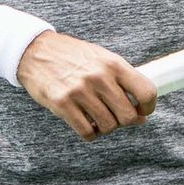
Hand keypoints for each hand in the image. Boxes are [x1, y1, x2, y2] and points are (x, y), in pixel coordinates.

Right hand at [16, 32, 157, 141]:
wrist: (35, 51)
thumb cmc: (72, 56)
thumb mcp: (101, 59)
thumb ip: (122, 82)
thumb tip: (141, 115)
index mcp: (113, 63)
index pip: (146, 92)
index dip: (148, 107)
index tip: (142, 111)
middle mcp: (99, 77)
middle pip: (128, 116)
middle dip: (124, 121)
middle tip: (114, 115)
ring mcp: (80, 91)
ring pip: (108, 126)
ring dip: (105, 127)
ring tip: (96, 117)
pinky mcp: (63, 104)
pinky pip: (88, 133)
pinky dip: (90, 133)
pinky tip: (85, 123)